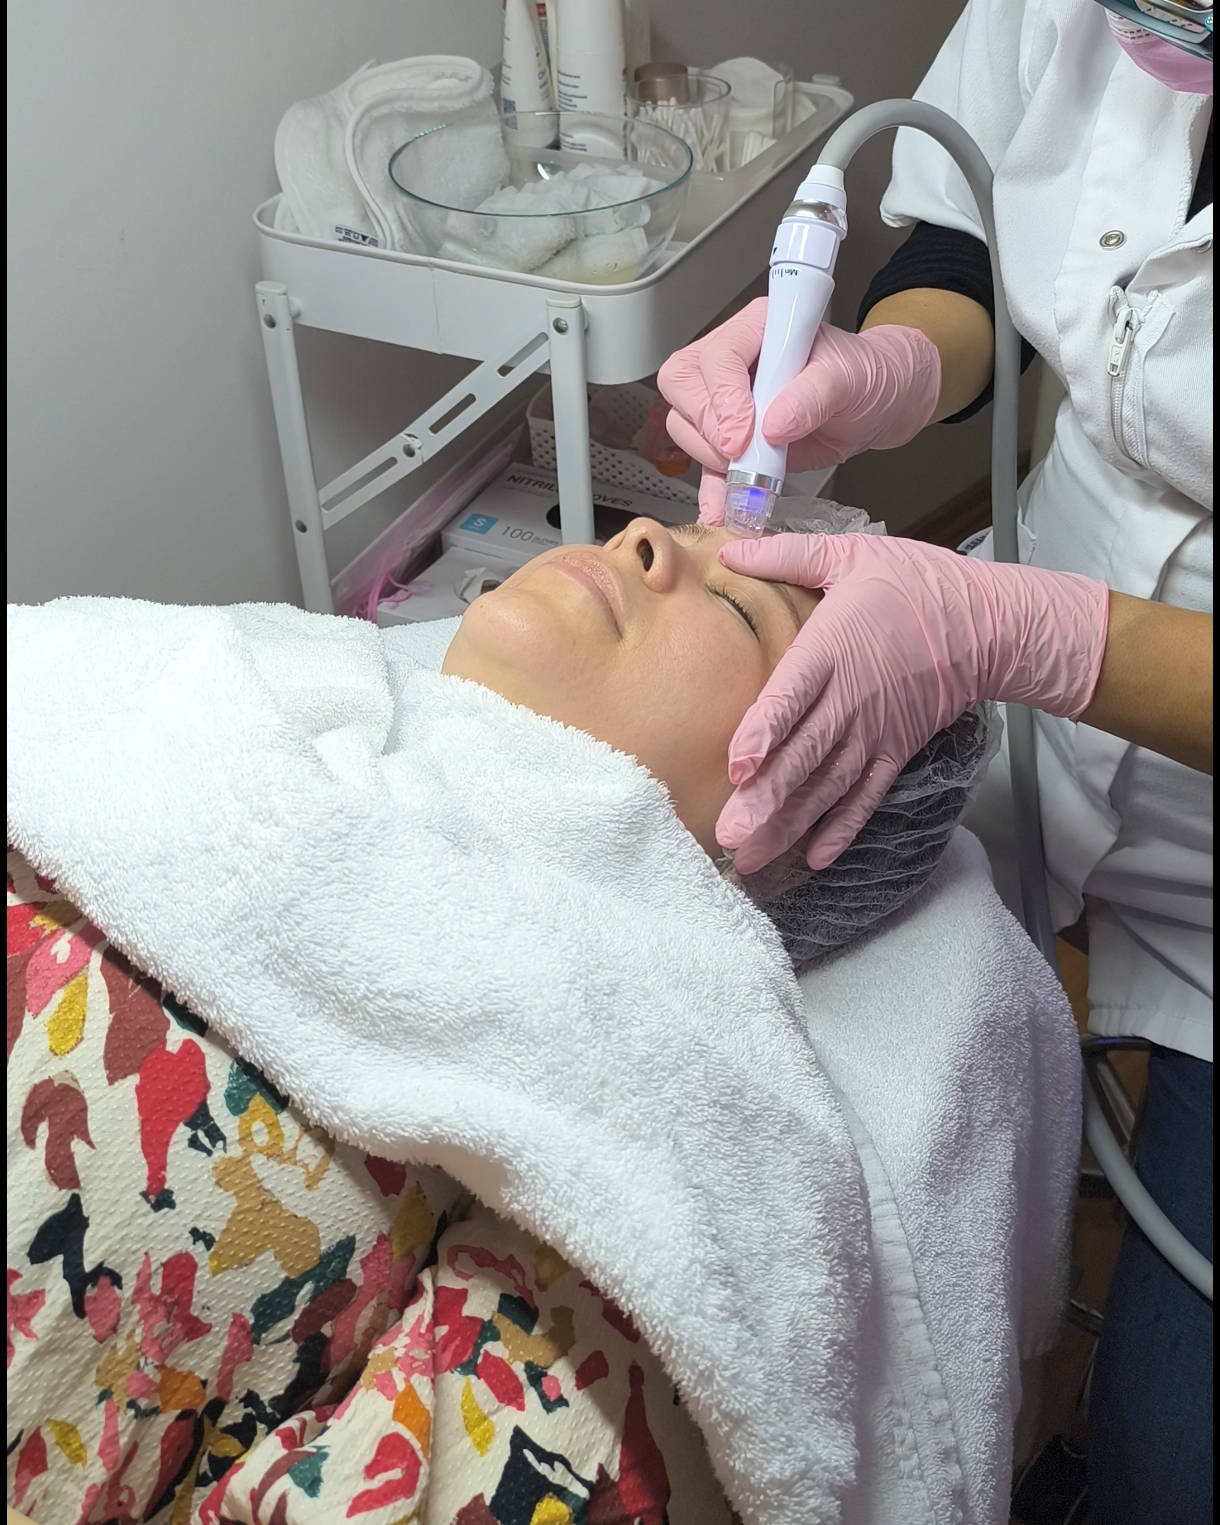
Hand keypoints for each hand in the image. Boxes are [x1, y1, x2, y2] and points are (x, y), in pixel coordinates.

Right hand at [656, 298, 941, 523]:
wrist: (876, 408)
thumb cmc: (865, 377)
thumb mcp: (850, 378)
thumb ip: (813, 394)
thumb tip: (774, 424)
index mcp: (758, 329)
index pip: (717, 357)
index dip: (724, 398)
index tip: (745, 433)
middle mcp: (733, 362)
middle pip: (684, 387)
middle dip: (708, 428)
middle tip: (741, 454)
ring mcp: (726, 401)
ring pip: (686, 426)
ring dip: (711, 459)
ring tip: (750, 477)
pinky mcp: (731, 439)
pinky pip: (707, 464)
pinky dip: (714, 489)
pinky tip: (724, 507)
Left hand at [715, 533, 1109, 873]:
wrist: (991, 625)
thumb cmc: (917, 585)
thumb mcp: (853, 556)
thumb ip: (789, 556)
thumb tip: (732, 552)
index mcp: (835, 649)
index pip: (795, 695)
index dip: (766, 731)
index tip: (739, 766)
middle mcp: (852, 699)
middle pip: (804, 756)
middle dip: (766, 800)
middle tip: (729, 836)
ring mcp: (875, 732)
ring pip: (827, 787)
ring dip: (789, 825)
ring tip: (752, 858)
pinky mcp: (894, 751)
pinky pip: (865, 798)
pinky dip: (841, 829)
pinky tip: (813, 859)